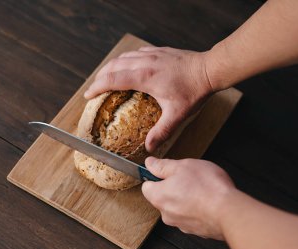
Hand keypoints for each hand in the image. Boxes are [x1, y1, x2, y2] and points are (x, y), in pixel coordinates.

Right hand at [84, 47, 213, 151]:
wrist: (209, 69)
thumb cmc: (193, 90)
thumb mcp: (177, 114)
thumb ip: (161, 131)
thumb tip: (149, 147)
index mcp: (144, 77)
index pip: (112, 80)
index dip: (97, 87)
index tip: (88, 94)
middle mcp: (144, 62)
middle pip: (113, 66)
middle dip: (100, 76)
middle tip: (94, 87)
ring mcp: (151, 54)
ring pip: (123, 57)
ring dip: (111, 66)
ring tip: (106, 76)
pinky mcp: (159, 51)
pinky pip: (135, 53)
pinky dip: (126, 59)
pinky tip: (128, 65)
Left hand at [142, 157, 235, 239]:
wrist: (229, 211)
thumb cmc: (207, 187)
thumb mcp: (182, 166)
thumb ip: (162, 165)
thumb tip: (150, 163)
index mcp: (159, 196)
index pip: (147, 186)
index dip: (156, 176)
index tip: (165, 171)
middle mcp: (166, 213)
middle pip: (163, 196)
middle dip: (173, 186)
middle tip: (188, 177)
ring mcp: (180, 223)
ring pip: (177, 206)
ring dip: (185, 197)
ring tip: (201, 188)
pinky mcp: (195, 229)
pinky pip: (191, 215)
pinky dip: (196, 208)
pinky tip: (208, 200)